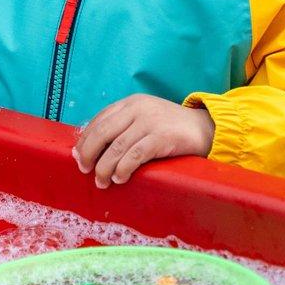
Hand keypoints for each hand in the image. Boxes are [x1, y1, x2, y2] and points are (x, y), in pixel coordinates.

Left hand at [73, 96, 215, 187]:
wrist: (207, 128)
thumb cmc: (172, 128)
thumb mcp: (146, 119)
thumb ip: (124, 126)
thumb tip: (93, 148)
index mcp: (131, 103)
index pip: (99, 119)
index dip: (85, 139)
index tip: (78, 156)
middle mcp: (138, 109)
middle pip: (102, 133)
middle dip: (88, 154)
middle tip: (84, 170)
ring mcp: (150, 122)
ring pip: (115, 147)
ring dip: (104, 168)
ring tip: (102, 182)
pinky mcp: (161, 137)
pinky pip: (134, 156)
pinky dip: (122, 169)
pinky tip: (120, 178)